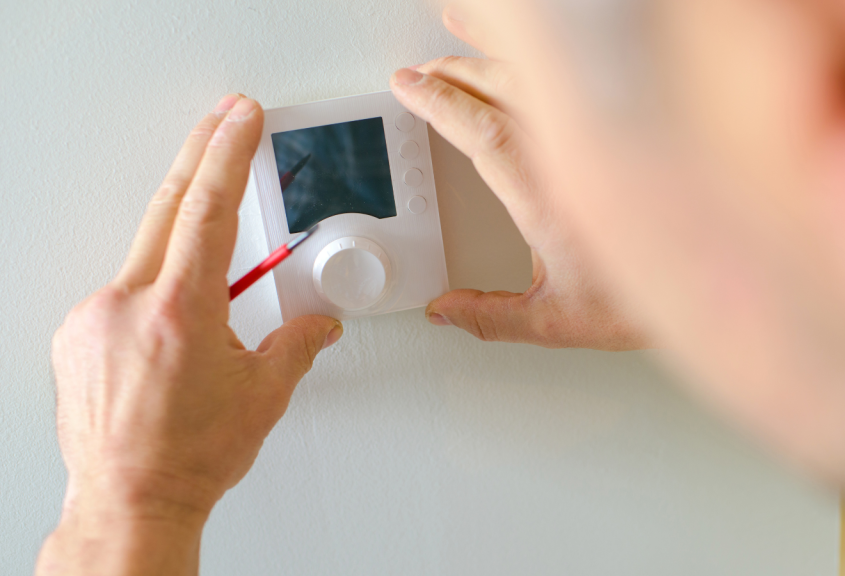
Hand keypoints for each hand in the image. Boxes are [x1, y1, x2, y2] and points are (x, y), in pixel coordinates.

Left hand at [37, 95, 342, 575]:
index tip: (240, 118)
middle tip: (224, 119)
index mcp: (181, 309)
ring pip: (145, 258)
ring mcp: (93, 317)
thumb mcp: (263, 395)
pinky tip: (169, 334)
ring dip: (181, 254)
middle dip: (202, 156)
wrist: (129, 500)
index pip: (208, 208)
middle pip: (169, 206)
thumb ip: (296, 344)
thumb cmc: (188, 457)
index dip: (228, 154)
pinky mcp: (76, 336)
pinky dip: (150, 297)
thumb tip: (318, 326)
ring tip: (209, 298)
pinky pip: (120, 295)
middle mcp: (128, 303)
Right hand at [390, 11, 648, 350]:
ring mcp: (606, 134)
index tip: (409, 89)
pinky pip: (576, 74)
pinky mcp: (627, 127)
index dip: (440, 106)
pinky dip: (541, 53)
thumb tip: (447, 312)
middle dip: (453, 77)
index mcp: (553, 198)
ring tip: (454, 47)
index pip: (484, 133)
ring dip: (489, 56)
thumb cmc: (651, 300)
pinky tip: (518, 49)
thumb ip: (495, 318)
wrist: (721, 285)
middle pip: (503, 92)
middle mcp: (578, 156)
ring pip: (538, 74)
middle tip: (420, 75)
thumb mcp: (561, 322)